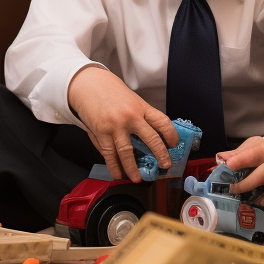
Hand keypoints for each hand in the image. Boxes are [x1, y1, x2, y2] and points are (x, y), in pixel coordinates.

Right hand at [67, 66, 178, 181]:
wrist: (89, 85)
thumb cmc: (112, 93)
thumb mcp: (133, 100)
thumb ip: (142, 117)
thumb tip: (154, 135)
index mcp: (141, 107)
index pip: (162, 122)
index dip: (171, 135)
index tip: (174, 144)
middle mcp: (130, 117)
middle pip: (151, 139)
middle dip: (160, 154)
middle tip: (165, 165)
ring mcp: (115, 126)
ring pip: (127, 152)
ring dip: (133, 168)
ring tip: (138, 178)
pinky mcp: (101, 133)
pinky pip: (109, 154)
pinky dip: (114, 166)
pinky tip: (118, 173)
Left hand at [216, 137, 263, 206]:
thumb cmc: (263, 152)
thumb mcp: (250, 146)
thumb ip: (235, 153)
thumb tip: (220, 158)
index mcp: (262, 151)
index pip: (251, 156)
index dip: (238, 161)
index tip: (228, 165)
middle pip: (258, 177)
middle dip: (242, 185)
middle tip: (230, 188)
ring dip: (250, 195)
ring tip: (239, 196)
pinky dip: (260, 201)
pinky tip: (252, 200)